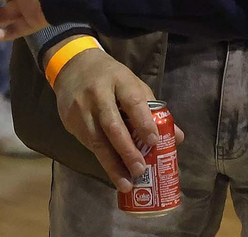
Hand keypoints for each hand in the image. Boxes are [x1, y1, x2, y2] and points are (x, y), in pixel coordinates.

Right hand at [51, 49, 184, 193]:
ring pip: (96, 140)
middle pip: (112, 124)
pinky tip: (113, 170)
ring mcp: (80, 108)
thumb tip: (177, 138)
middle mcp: (97, 93)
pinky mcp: (70, 120)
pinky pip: (88, 143)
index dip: (143, 122)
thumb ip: (152, 110)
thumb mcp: (132, 84)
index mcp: (119, 80)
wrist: (73, 65)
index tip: (154, 142)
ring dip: (112, 164)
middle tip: (140, 170)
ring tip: (126, 183)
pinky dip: (102, 158)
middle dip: (127, 150)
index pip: (132, 101)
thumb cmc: (111, 77)